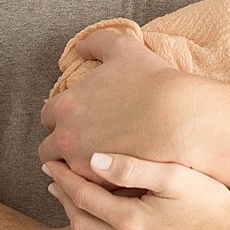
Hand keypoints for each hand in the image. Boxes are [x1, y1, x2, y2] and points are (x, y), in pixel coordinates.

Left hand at [33, 153, 229, 229]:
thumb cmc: (212, 201)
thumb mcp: (174, 174)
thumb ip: (132, 166)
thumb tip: (93, 160)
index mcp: (131, 217)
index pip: (85, 195)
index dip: (64, 178)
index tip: (51, 164)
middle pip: (84, 224)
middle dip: (63, 204)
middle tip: (51, 187)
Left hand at [39, 30, 196, 175]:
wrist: (180, 118)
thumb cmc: (153, 82)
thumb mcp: (123, 48)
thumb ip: (95, 41)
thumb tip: (79, 48)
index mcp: (67, 106)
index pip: (49, 115)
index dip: (63, 116)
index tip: (78, 118)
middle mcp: (66, 137)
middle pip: (49, 148)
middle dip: (62, 146)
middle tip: (82, 144)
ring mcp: (82, 164)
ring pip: (66, 172)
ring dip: (75, 167)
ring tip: (95, 164)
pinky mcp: (103, 183)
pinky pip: (90, 188)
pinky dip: (97, 182)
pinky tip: (112, 176)